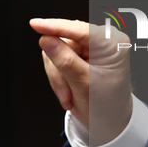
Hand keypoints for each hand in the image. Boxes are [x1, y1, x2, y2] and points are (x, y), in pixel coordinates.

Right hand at [30, 18, 132, 144]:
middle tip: (65, 91)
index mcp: (112, 44)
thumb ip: (64, 60)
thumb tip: (45, 40)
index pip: (80, 30)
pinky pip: (55, 59)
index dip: (56, 26)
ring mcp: (89, 47)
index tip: (35, 24)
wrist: (107, 122)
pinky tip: (69, 91)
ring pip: (55, 51)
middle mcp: (101, 40)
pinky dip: (58, 78)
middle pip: (64, 41)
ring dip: (58, 77)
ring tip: (69, 95)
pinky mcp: (78, 54)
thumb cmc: (106, 105)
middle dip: (60, 68)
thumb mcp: (84, 84)